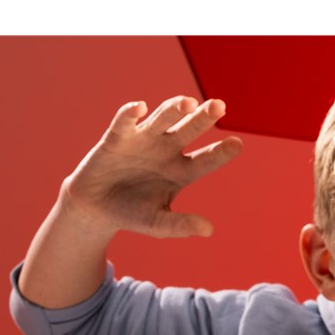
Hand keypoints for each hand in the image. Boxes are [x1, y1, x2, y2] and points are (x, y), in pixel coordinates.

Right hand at [60, 96, 242, 238]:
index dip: (221, 152)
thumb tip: (209, 230)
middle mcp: (166, 150)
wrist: (96, 207)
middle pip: (189, 130)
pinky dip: (130, 114)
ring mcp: (143, 141)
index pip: (206, 160)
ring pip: (162, 120)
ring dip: (174, 110)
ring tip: (188, 103)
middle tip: (219, 106)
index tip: (237, 144)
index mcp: (181, 171)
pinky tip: (140, 107)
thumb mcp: (157, 224)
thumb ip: (180, 225)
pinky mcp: (116, 138)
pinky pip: (124, 123)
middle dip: (203, 118)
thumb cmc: (132, 213)